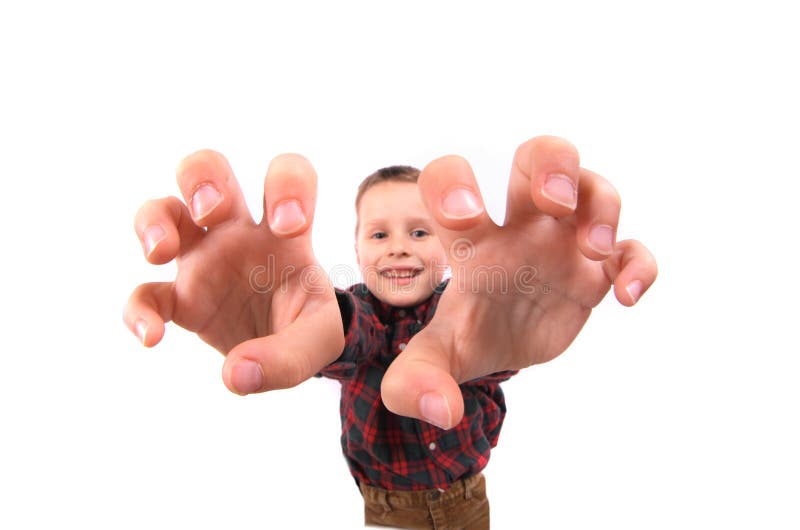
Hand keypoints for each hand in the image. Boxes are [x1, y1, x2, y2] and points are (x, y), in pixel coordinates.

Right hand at [123, 151, 343, 393]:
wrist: (285, 350)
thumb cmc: (304, 324)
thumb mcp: (318, 342)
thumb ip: (290, 357)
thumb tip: (238, 375)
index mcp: (283, 232)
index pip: (287, 176)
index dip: (287, 185)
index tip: (288, 226)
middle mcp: (238, 234)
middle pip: (209, 169)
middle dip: (203, 177)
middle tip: (209, 212)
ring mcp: (203, 259)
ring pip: (163, 210)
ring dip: (153, 220)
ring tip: (160, 252)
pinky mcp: (180, 297)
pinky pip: (145, 293)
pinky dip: (138, 312)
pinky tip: (152, 337)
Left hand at [381, 136, 657, 428]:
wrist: (507, 346)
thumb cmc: (469, 334)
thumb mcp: (436, 359)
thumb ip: (415, 381)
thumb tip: (438, 412)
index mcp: (471, 240)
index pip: (450, 180)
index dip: (453, 182)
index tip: (465, 215)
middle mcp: (520, 229)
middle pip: (538, 159)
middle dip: (550, 162)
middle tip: (552, 200)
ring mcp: (564, 244)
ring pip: (594, 190)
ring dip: (601, 206)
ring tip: (594, 249)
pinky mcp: (598, 272)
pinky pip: (631, 250)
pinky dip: (639, 263)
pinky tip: (628, 295)